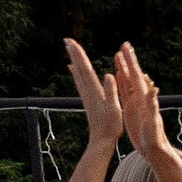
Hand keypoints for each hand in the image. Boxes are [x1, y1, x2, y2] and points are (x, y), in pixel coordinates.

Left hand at [63, 36, 124, 155]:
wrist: (101, 141)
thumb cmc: (110, 126)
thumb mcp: (114, 108)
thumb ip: (110, 91)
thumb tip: (108, 75)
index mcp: (95, 91)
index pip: (86, 69)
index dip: (80, 55)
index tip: (73, 43)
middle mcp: (88, 92)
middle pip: (79, 69)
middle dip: (74, 54)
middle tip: (66, 40)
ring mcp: (87, 96)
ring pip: (78, 74)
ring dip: (74, 60)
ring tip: (69, 50)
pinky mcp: (88, 101)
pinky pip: (80, 82)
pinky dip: (76, 73)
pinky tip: (73, 69)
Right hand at [112, 42, 165, 160]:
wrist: (154, 151)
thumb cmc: (155, 139)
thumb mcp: (153, 123)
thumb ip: (153, 107)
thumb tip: (154, 90)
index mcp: (144, 99)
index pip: (136, 76)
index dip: (131, 62)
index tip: (126, 48)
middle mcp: (140, 98)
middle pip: (132, 75)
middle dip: (128, 60)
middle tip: (124, 45)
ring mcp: (136, 103)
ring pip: (128, 81)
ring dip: (123, 68)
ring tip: (118, 55)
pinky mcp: (131, 110)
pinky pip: (125, 92)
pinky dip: (121, 82)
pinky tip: (118, 75)